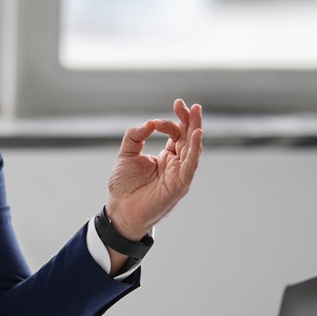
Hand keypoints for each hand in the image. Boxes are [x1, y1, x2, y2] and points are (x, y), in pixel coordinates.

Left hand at [105, 99, 202, 241]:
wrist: (120, 210)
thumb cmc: (124, 187)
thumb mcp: (126, 155)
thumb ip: (135, 136)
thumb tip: (149, 123)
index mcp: (167, 157)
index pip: (175, 134)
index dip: (169, 123)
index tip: (155, 122)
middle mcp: (177, 164)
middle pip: (188, 138)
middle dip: (189, 120)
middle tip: (187, 105)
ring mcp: (180, 174)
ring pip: (193, 148)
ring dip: (195, 130)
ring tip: (195, 112)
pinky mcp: (180, 185)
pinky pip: (190, 165)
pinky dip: (194, 150)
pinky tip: (196, 135)